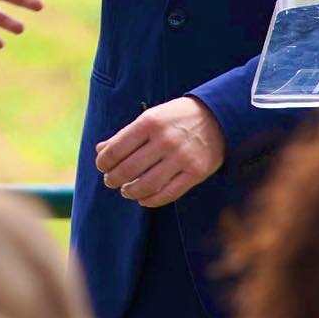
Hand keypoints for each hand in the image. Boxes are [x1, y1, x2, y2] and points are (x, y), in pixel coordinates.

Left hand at [95, 96, 225, 207]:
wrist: (218, 117)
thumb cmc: (176, 117)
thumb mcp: (151, 117)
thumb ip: (126, 134)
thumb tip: (100, 150)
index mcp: (150, 122)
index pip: (117, 148)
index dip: (104, 162)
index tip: (102, 166)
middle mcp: (165, 140)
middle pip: (129, 169)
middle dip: (114, 179)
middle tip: (110, 181)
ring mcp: (182, 157)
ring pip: (147, 185)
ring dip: (130, 192)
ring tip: (125, 191)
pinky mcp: (196, 173)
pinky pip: (168, 194)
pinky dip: (151, 200)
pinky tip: (143, 199)